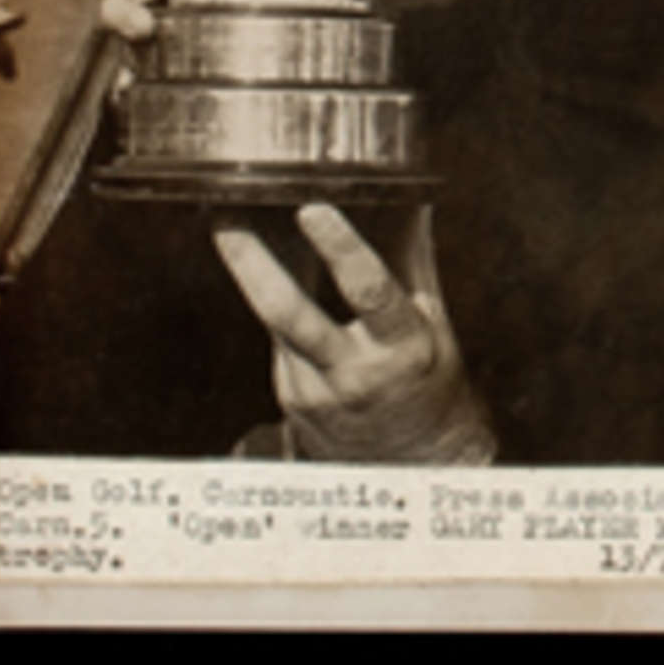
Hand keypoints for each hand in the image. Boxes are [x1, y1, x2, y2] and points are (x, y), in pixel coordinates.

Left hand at [214, 203, 494, 463]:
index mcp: (402, 348)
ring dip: (254, 275)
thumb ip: (414, 264)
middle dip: (253, 264)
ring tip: (233, 229)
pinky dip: (279, 307)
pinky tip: (273, 276)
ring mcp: (315, 393)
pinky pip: (281, 341)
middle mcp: (353, 374)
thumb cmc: (432, 382)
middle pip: (290, 314)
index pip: (368, 290)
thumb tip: (410, 201)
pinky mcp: (292, 401)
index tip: (313, 208)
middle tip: (228, 221)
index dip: (340, 246)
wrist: (414, 462)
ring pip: (277, 323)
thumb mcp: (436, 324)